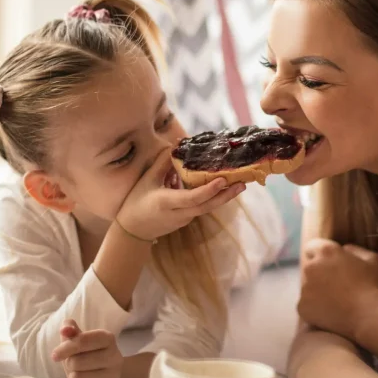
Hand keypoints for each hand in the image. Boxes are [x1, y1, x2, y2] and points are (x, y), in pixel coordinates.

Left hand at [51, 320, 122, 377]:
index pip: (83, 340)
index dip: (66, 347)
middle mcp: (114, 356)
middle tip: (75, 364)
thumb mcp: (82, 341)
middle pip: (76, 362)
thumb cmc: (91, 355)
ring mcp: (113, 376)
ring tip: (81, 374)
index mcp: (108, 339)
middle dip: (69, 364)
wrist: (112, 377)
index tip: (55, 355)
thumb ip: (71, 332)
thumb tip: (65, 328)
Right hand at [116, 149, 244, 240]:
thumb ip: (162, 164)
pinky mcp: (187, 218)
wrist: (134, 230)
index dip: (208, 190)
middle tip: (243, 184)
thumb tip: (176, 147)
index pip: (192, 198)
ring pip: (207, 207)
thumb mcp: (147, 180)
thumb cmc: (137, 202)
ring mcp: (185, 218)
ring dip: (223, 196)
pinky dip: (212, 197)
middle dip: (226, 195)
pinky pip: (202, 206)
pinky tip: (222, 186)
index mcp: (167, 203)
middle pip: (207, 206)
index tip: (222, 180)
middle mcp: (180, 213)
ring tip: (239, 184)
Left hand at [298, 239, 377, 339]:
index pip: (312, 246)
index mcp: (326, 251)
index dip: (320, 254)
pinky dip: (315, 308)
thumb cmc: (374, 286)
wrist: (369, 316)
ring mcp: (304, 288)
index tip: (329, 263)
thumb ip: (355, 250)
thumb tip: (344, 250)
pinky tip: (332, 313)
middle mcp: (311, 267)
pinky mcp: (302, 307)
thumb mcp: (373, 259)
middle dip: (319, 273)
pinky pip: (306, 305)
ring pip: (307, 286)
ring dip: (317, 291)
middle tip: (335, 284)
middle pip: (309, 267)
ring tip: (337, 301)